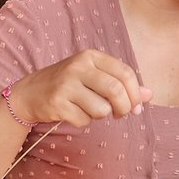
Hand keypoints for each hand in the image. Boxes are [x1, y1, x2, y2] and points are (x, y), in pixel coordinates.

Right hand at [7, 48, 152, 126]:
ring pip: (101, 109)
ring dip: (101, 116)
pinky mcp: (57, 103)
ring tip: (90, 110)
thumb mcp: (95, 77)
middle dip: (124, 108)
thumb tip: (148, 95)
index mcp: (91, 56)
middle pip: (115, 90)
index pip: (125, 73)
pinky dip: (84, 121)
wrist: (30, 92)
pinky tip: (73, 112)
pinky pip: (84, 120)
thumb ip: (122, 84)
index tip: (137, 107)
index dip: (135, 94)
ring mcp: (66, 85)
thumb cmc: (70, 85)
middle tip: (120, 114)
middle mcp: (78, 67)